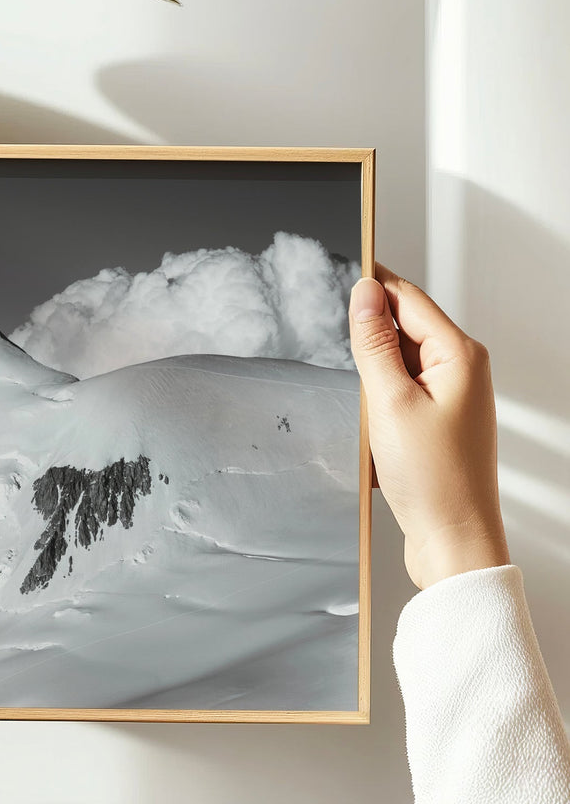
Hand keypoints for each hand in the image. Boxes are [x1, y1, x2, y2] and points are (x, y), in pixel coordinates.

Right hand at [348, 264, 510, 590]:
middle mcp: (462, 371)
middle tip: (344, 359)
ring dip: (372, 380)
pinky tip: (375, 433)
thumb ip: (374, 344)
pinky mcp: (437, 421)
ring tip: (370, 416)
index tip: (342, 265)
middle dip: (368, 341)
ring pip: (397, 364)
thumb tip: (364, 294)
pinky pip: (399, 394)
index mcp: (460, 355)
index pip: (408, 298)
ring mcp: (451, 397)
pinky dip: (378, 405)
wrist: (453, 539)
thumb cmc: (434, 479)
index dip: (373, 282)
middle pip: (402, 329)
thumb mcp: (390, 403)